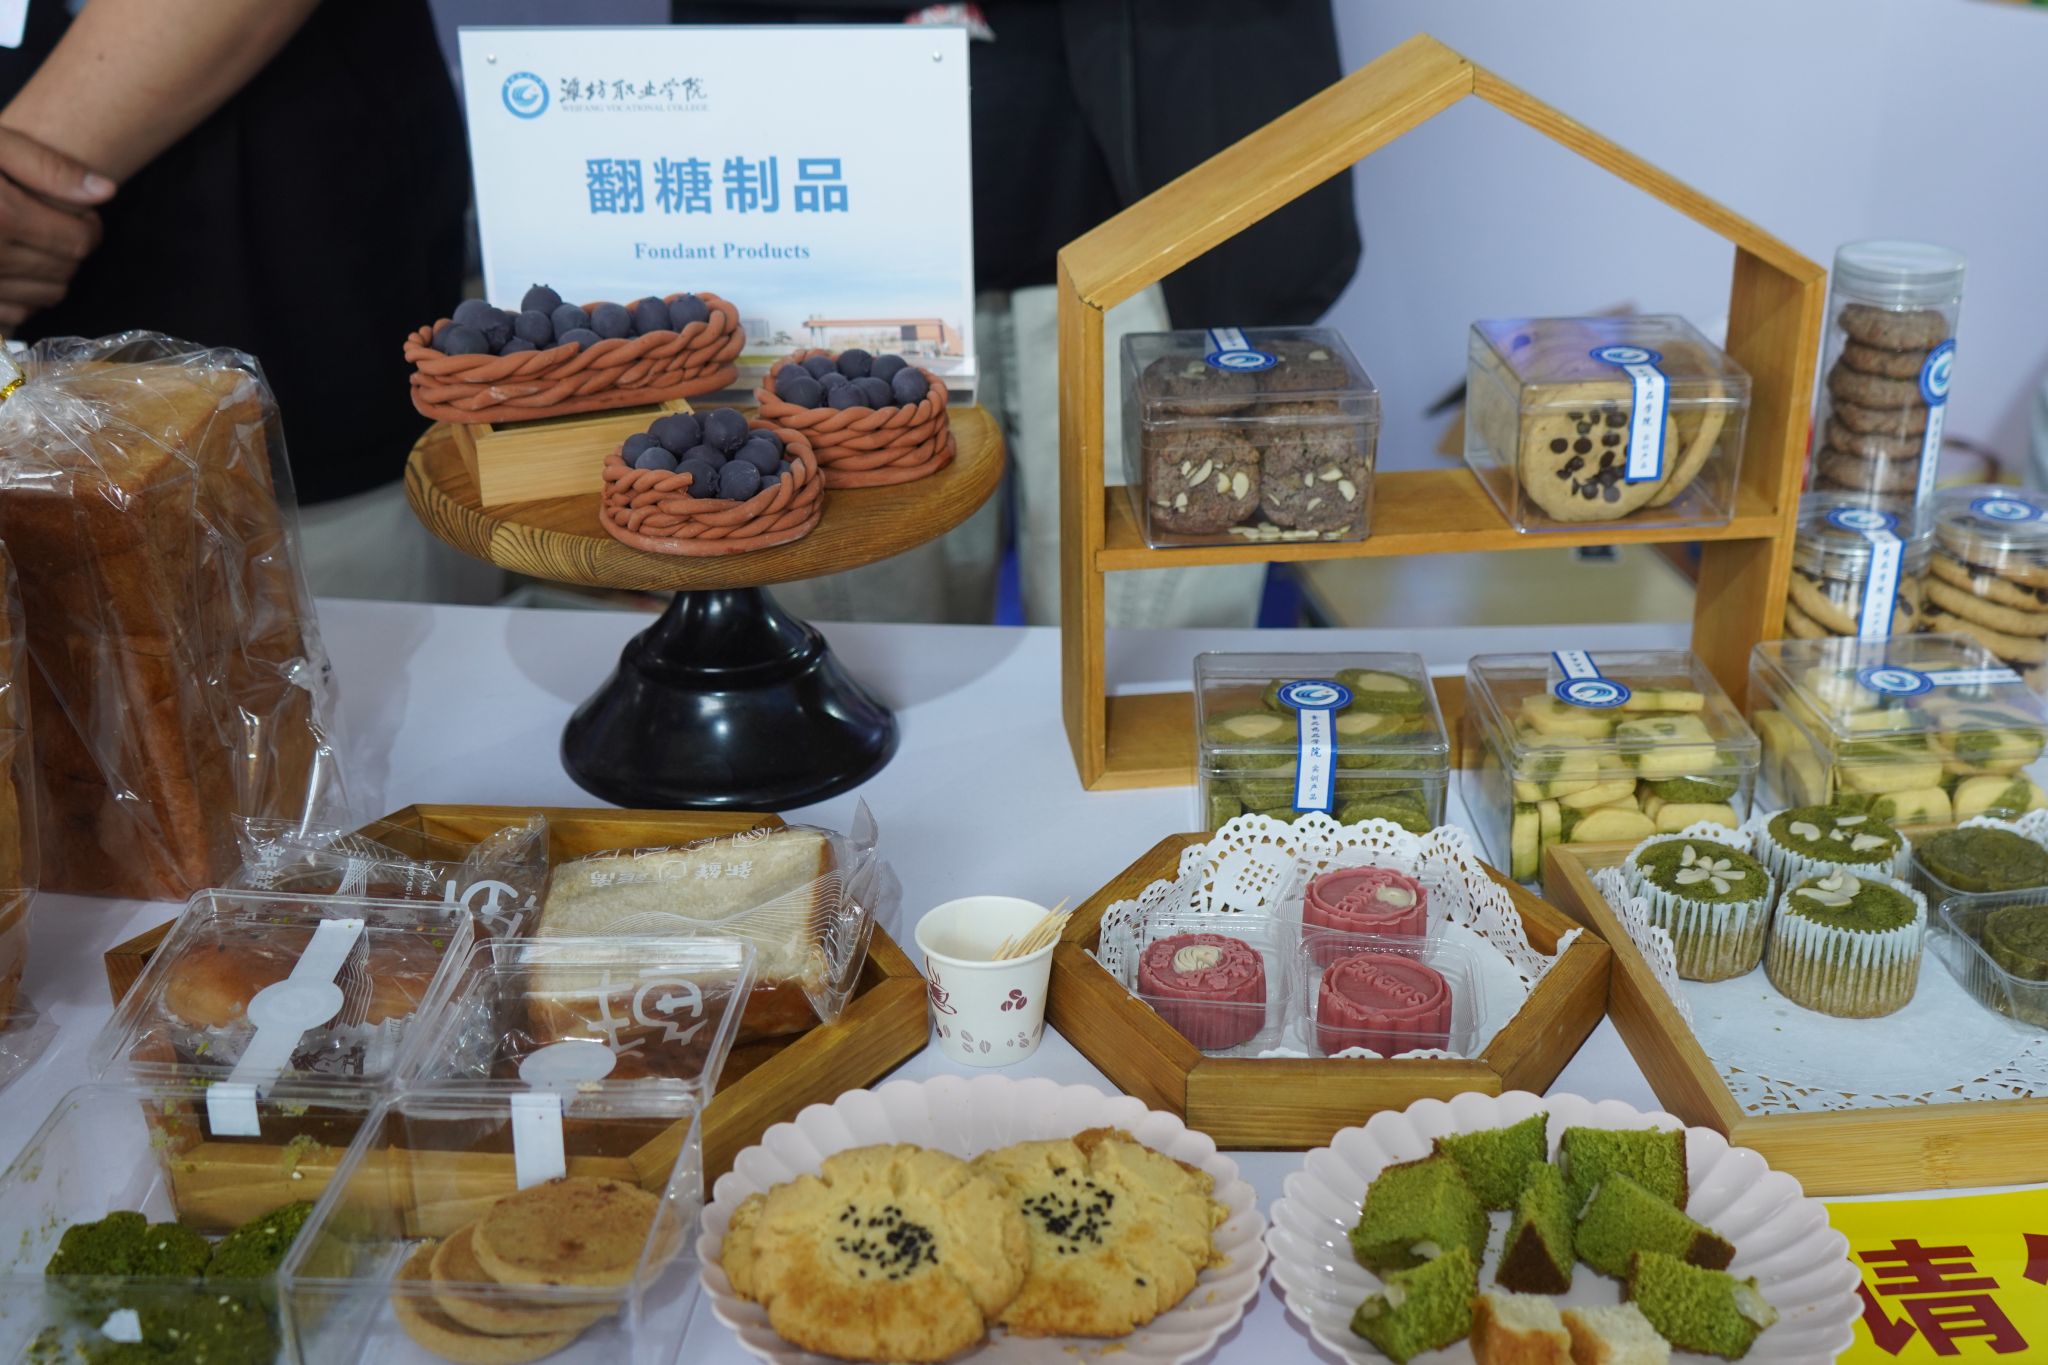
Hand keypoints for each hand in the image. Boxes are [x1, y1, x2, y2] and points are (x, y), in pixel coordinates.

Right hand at [0, 125, 113, 327]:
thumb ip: (44, 164)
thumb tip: (105, 193)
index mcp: (1, 217)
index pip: (80, 240)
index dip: (87, 226)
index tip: (75, 214)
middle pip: (65, 272)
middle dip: (68, 251)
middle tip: (49, 226)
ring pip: (43, 299)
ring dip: (46, 276)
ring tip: (24, 245)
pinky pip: (10, 318)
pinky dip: (16, 299)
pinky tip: (2, 270)